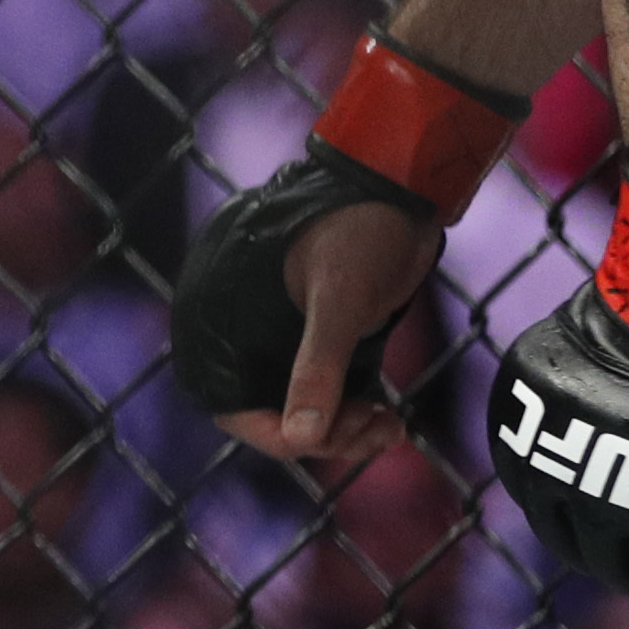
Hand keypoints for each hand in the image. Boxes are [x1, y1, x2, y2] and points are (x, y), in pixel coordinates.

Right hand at [174, 152, 436, 459]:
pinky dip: (356, 416)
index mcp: (229, 324)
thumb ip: (317, 367)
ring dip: (347, 432)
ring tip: (390, 423)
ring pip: (308, 416)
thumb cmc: (358, 230)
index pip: (239, 411)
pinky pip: (331, 399)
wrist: (398, 191)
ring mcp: (288, 342)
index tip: (334, 435)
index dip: (284, 435)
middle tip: (376, 423)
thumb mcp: (338, 299)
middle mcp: (250, 340)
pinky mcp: (322, 342)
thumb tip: (300, 437)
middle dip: (328, 435)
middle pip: (277, 420)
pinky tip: (390, 417)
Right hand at [488, 286, 628, 591]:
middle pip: (600, 563)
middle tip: (623, 551)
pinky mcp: (518, 432)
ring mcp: (550, 470)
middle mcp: (598, 509)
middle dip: (617, 564)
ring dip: (570, 532)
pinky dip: (536, 487)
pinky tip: (556, 484)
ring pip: (550, 529)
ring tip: (585, 525)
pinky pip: (517, 479)